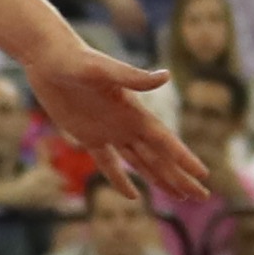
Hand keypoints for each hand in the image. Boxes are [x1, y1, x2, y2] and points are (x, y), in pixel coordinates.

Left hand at [26, 37, 206, 199]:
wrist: (50, 57)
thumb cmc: (77, 59)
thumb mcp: (103, 69)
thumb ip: (134, 77)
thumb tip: (167, 76)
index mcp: (135, 112)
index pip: (165, 142)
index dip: (183, 159)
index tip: (203, 175)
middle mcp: (127, 124)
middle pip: (159, 157)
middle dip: (179, 177)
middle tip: (201, 196)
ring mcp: (109, 131)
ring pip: (140, 162)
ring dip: (159, 179)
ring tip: (178, 196)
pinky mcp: (88, 135)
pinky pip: (108, 163)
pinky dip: (120, 180)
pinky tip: (133, 196)